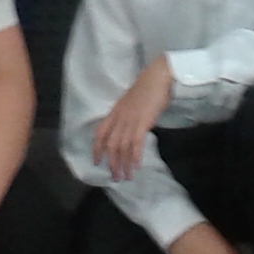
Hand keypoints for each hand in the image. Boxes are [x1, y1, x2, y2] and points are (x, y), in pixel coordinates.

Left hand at [94, 55, 174, 180]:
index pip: (100, 132)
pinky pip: (136, 143)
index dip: (97, 148)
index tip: (96, 162)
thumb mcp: (131, 102)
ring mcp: (130, 120)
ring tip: (126, 177)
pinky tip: (136, 166)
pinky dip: (134, 156)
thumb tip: (130, 129)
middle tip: (115, 177)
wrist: (157, 76)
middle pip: (110, 144)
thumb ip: (127, 115)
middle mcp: (119, 117)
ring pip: (122, 147)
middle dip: (111, 163)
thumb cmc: (147, 87)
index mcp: (115, 111)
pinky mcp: (142, 122)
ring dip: (123, 164)